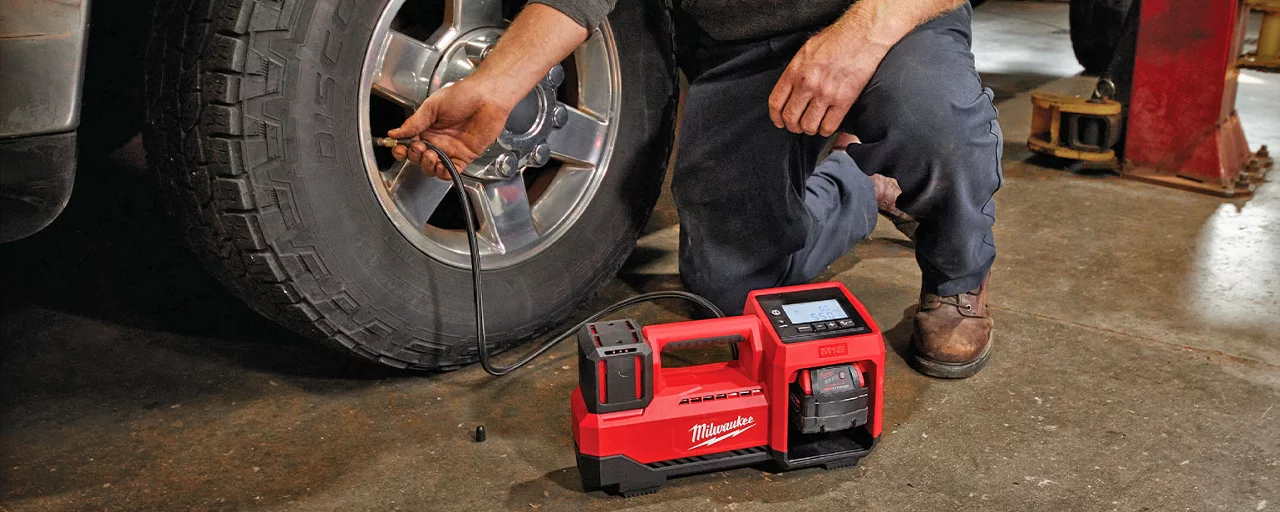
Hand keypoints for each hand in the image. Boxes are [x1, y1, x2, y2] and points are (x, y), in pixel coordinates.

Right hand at [388, 79, 512, 179]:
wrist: (488, 97)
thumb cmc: (464, 94)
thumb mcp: (432, 106)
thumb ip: (414, 122)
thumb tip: (394, 133)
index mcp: (427, 127)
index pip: (408, 144)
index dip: (401, 149)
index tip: (399, 148)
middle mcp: (437, 140)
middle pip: (418, 158)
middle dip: (415, 156)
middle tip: (419, 146)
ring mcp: (450, 149)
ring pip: (432, 168)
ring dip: (427, 165)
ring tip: (431, 154)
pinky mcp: (464, 156)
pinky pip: (451, 172)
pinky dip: (443, 173)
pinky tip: (441, 166)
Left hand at [768, 25, 890, 136]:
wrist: (862, 35)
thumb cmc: (837, 39)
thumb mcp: (807, 50)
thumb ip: (796, 70)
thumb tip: (790, 87)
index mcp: (795, 71)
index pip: (776, 102)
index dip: (776, 117)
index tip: (780, 122)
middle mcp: (807, 83)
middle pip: (791, 117)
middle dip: (793, 126)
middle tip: (798, 126)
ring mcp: (825, 93)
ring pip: (808, 126)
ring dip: (809, 129)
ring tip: (813, 125)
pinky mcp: (843, 100)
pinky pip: (829, 126)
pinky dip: (826, 130)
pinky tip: (827, 125)